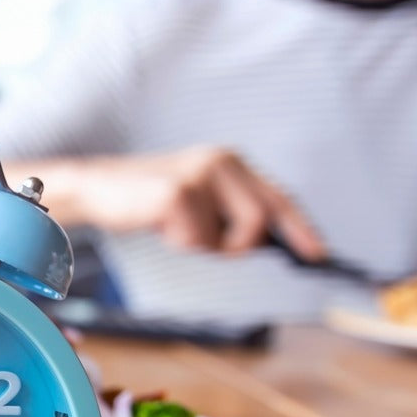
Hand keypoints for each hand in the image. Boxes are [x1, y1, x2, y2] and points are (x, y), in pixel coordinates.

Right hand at [58, 146, 327, 258]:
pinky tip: (159, 223)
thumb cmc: (149, 198)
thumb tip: (271, 241)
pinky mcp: (176, 193)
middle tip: (203, 239)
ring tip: (175, 225)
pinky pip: (197, 241)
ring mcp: (198, 175)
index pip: (278, 197)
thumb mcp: (200, 198)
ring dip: (202, 244)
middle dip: (236, 245)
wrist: (98, 187)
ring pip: (228, 238)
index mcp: (230, 162)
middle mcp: (220, 161)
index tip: (318, 255)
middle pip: (260, 223)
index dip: (301, 228)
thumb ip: (234, 211)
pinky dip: (179, 243)